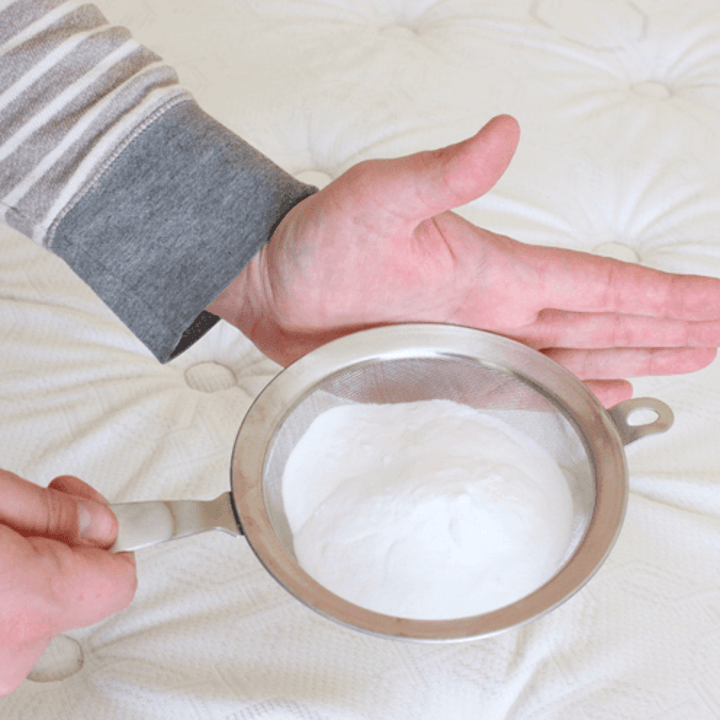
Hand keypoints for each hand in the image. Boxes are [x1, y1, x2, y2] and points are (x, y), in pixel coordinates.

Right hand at [0, 470, 135, 695]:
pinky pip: (8, 628)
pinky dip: (4, 597)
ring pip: (40, 609)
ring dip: (28, 572)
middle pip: (79, 591)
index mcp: (31, 598)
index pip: (119, 580)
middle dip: (61, 546)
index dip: (114, 539)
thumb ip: (53, 513)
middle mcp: (13, 647)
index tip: (95, 513)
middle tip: (27, 512)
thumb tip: (98, 523)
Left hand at [209, 115, 719, 406]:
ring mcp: (477, 344)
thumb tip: (505, 132)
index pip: (598, 283)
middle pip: (602, 323)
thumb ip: (444, 173)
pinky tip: (605, 390)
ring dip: (633, 358)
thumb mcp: (382, 196)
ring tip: (686, 359)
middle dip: (665, 327)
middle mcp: (498, 310)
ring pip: (575, 357)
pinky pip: (524, 389)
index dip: (660, 294)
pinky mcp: (449, 373)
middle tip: (718, 333)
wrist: (277, 283)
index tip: (716, 301)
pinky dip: (570, 390)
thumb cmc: (322, 237)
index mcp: (496, 271)